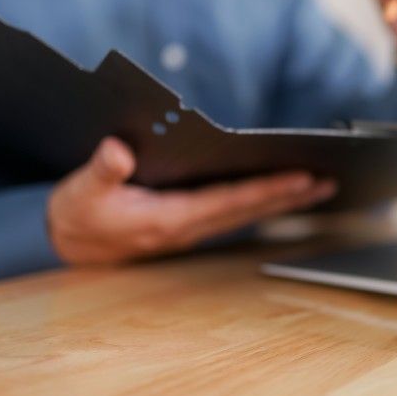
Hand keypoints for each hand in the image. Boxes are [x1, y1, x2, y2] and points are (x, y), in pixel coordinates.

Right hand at [47, 137, 335, 264]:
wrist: (68, 245)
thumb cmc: (78, 215)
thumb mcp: (81, 191)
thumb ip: (101, 170)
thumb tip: (118, 150)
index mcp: (169, 219)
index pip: (229, 201)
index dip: (267, 189)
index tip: (301, 178)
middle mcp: (188, 227)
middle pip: (249, 211)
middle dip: (290, 197)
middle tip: (328, 181)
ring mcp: (190, 229)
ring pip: (246, 214)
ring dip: (281, 202)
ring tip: (317, 188)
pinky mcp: (188, 225)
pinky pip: (233, 214)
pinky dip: (260, 203)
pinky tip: (278, 194)